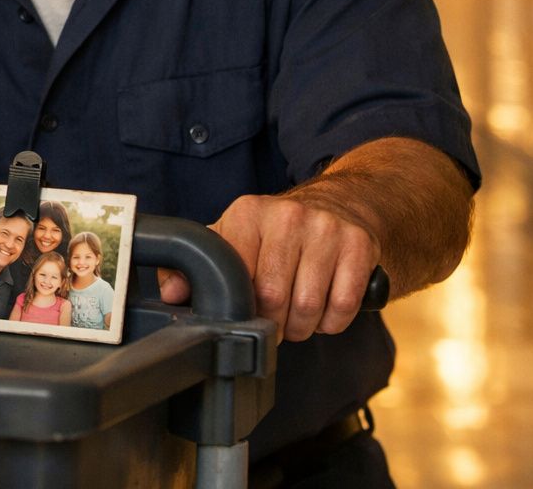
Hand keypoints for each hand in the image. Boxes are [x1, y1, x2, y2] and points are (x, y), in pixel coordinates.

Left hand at [159, 193, 378, 341]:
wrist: (338, 204)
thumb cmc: (276, 233)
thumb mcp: (232, 238)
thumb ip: (195, 266)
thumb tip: (173, 294)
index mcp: (247, 213)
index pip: (237, 279)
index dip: (242, 309)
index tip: (247, 314)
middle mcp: (287, 215)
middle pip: (274, 298)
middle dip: (274, 324)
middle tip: (275, 323)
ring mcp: (325, 227)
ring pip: (309, 306)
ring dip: (303, 327)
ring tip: (297, 319)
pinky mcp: (358, 243)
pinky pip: (343, 305)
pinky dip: (333, 322)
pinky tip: (324, 311)